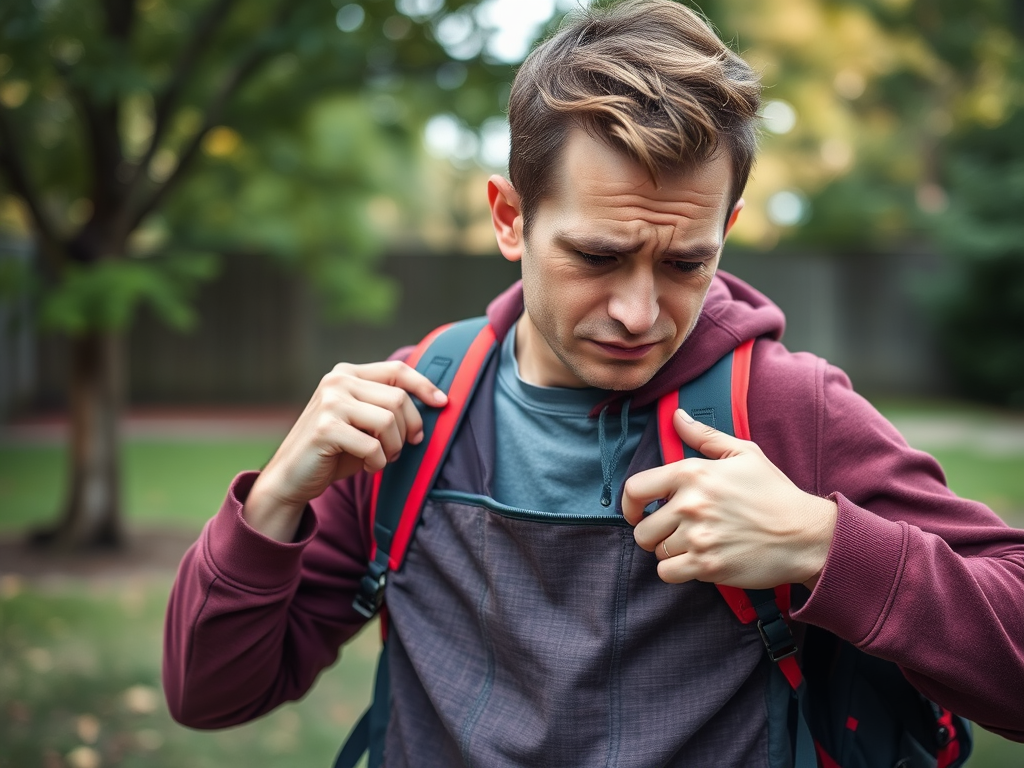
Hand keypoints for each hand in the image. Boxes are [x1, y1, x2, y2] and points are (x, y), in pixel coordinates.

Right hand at [244, 361, 447, 541]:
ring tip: (381, 457)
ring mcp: (329, 402)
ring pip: (389, 421)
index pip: (397, 370)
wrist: (291, 477)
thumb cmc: (335, 450)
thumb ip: (386, 406)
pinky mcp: (325, 429)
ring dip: (393, 448)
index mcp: (347, 373)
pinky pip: (373, 446)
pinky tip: (366, 467)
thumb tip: (436, 401)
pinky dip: (377, 463)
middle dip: (409, 428)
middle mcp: (337, 381)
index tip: (443, 403)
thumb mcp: (362, 421)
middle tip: (401, 449)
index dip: (424, 385)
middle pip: (399, 399)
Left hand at [622, 409, 835, 589]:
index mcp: (692, 473)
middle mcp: (690, 504)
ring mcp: (698, 536)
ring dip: (669, 551)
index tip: (638, 511)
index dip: (630, 504)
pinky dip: (676, 570)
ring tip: (694, 543)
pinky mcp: (707, 565)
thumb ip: (704, 437)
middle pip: (642, 528)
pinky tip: (696, 561)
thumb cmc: (774, 493)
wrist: (805, 534)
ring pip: (656, 551)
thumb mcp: (744, 454)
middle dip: (654, 532)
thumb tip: (676, 417)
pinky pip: (667, 572)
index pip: (635, 489)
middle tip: (675, 531)